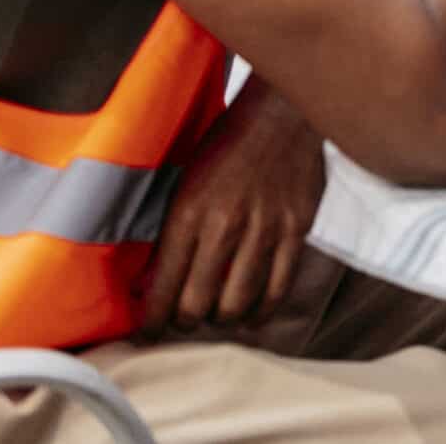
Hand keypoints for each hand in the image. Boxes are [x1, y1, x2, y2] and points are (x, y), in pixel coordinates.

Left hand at [141, 88, 325, 332]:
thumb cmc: (226, 144)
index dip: (152, 322)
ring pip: (237, 304)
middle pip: (197, 305)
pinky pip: (279, 288)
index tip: (148, 332)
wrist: (282, 112)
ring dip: (221, 319)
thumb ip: (172, 229)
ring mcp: (265, 230)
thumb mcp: (184, 181)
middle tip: (183, 321)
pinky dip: (262, 311)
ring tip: (216, 316)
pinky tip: (252, 314)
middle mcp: (224, 227)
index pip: (162, 288)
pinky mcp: (297, 229)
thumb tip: (153, 279)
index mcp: (188, 214)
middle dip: (184, 323)